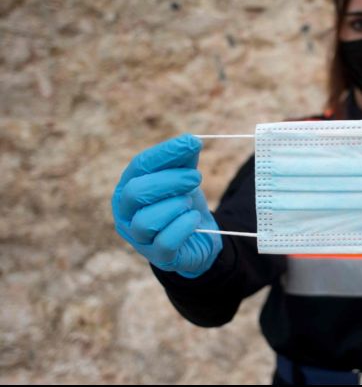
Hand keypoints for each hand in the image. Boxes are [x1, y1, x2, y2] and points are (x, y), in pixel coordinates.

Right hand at [111, 134, 221, 277]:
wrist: (200, 236)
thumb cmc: (183, 202)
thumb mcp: (185, 176)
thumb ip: (185, 159)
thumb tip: (191, 140)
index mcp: (128, 186)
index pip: (140, 165)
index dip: (165, 153)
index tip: (192, 142)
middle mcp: (125, 213)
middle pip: (136, 192)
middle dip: (170, 181)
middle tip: (196, 177)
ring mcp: (138, 237)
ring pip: (146, 221)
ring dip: (175, 207)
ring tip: (189, 203)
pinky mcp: (157, 256)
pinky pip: (165, 242)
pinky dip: (183, 227)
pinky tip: (194, 219)